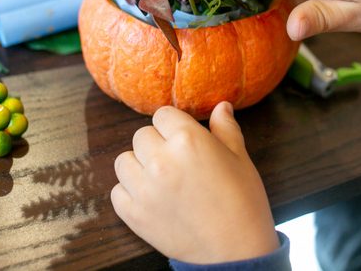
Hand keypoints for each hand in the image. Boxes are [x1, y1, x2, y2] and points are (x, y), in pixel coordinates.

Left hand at [111, 102, 278, 263]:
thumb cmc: (243, 203)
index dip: (173, 126)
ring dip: (138, 166)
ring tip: (159, 179)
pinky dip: (130, 194)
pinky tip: (150, 199)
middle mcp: (161, 159)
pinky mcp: (134, 214)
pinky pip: (117, 192)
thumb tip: (220, 106)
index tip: (181, 139)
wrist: (235, 253)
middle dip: (156, 144)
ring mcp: (144, 188)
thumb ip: (225, 129)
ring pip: (124, 161)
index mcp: (188, 139)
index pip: (162, 114)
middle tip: (175, 162)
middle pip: (141, 135)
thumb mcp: (240, 159)